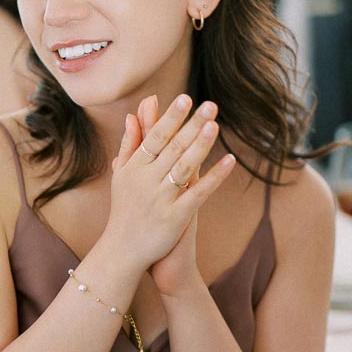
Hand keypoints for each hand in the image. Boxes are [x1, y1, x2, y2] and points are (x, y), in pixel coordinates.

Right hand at [106, 93, 234, 277]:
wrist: (123, 252)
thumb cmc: (125, 210)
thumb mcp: (122, 176)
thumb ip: (128, 144)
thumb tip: (131, 114)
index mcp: (133, 169)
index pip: (153, 138)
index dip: (169, 118)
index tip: (184, 98)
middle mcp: (145, 181)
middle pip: (171, 148)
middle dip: (191, 125)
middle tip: (210, 105)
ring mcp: (160, 200)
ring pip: (184, 167)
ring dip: (200, 145)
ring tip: (215, 125)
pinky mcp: (175, 218)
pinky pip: (198, 194)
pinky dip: (214, 177)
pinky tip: (229, 161)